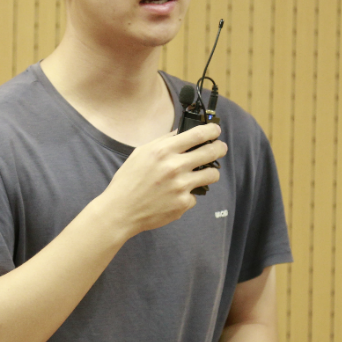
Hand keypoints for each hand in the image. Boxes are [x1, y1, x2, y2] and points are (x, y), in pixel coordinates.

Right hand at [100, 125, 225, 235]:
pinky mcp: (183, 203)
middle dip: (219, 147)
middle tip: (220, 147)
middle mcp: (175, 166)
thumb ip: (163, 141)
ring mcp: (181, 186)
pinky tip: (176, 195)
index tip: (216, 130)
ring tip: (204, 173)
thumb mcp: (141, 153)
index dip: (212, 130)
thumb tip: (182, 132)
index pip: (198, 135)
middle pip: (211, 152)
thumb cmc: (128, 180)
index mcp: (163, 151)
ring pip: (212, 175)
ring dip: (210, 172)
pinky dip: (188, 194)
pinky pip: (195, 195)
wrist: (121, 210)